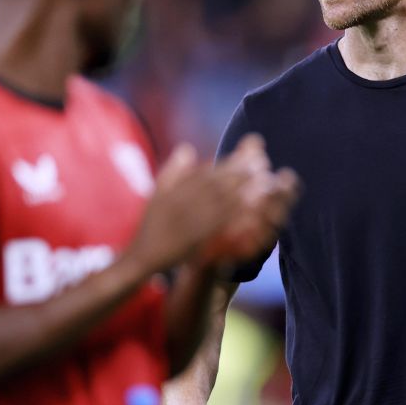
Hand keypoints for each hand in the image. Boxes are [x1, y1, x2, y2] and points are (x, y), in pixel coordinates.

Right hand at [127, 137, 298, 273]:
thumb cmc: (150, 226)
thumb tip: (188, 147)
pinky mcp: (194, 238)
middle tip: (263, 163)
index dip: (230, 162)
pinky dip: (236, 215)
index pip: (208, 171)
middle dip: (241, 171)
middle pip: (217, 183)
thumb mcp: (157, 194)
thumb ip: (173, 170)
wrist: (141, 257)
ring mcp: (189, 220)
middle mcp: (183, 202)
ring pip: (220, 201)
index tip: (250, 154)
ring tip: (264, 181)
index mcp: (176, 190)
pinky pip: (219, 224)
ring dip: (244, 189)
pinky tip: (253, 210)